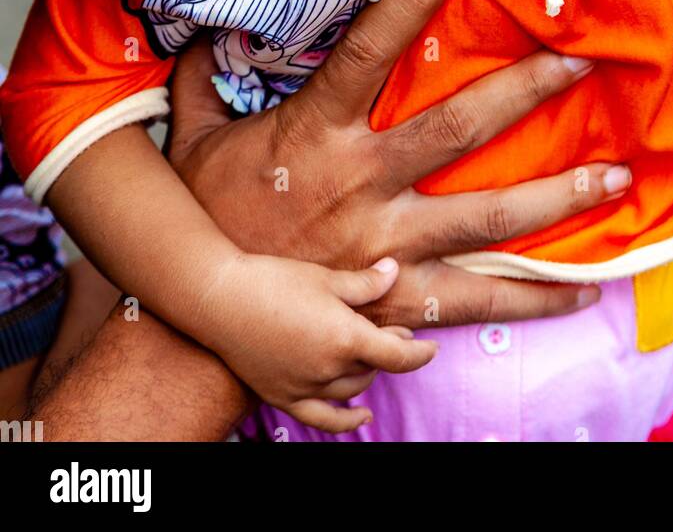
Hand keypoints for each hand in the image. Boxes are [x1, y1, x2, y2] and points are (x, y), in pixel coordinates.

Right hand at [167, 0, 631, 329]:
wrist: (209, 315)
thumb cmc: (207, 215)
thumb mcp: (194, 137)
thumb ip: (202, 78)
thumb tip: (207, 25)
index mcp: (318, 131)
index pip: (370, 49)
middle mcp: (365, 182)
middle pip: (458, 128)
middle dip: (524, 91)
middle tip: (580, 64)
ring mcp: (391, 244)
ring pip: (490, 218)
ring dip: (558, 196)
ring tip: (618, 178)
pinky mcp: (403, 298)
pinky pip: (479, 299)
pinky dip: (535, 297)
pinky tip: (585, 290)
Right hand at [198, 251, 434, 430]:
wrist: (221, 299)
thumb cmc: (273, 281)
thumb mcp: (325, 278)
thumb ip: (365, 284)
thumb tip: (394, 272)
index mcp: (345, 337)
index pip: (397, 356)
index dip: (419, 354)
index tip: (430, 347)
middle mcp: (329, 369)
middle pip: (374, 368)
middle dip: (390, 351)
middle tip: (393, 332)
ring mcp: (305, 386)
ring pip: (351, 389)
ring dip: (368, 373)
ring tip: (372, 355)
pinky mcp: (282, 396)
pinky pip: (322, 419)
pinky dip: (346, 421)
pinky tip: (361, 416)